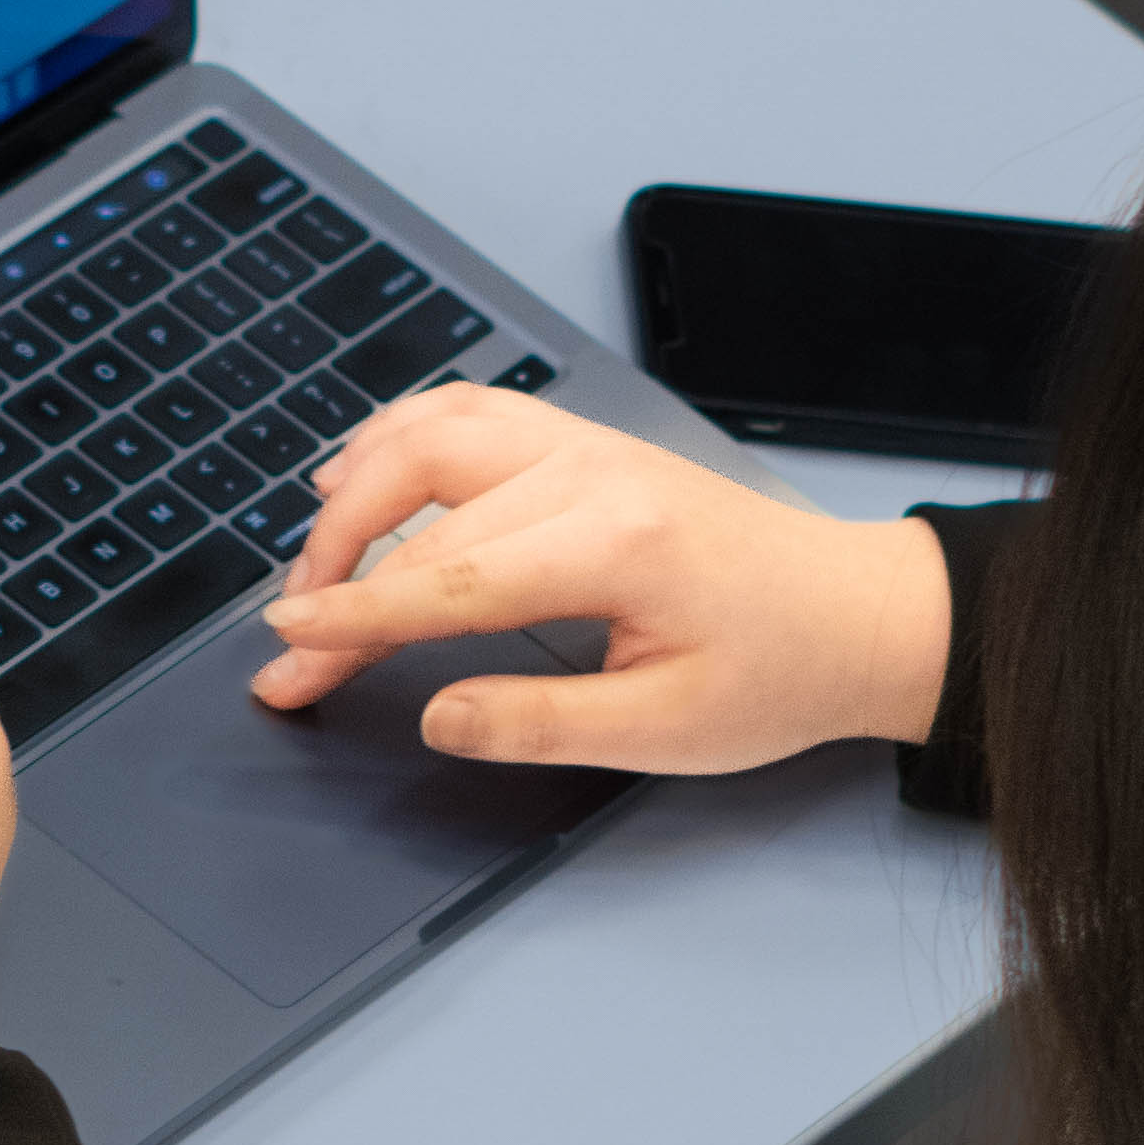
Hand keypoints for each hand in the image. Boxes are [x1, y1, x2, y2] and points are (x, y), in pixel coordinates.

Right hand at [250, 385, 952, 772]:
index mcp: (615, 544)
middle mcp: (593, 474)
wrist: (855, 613)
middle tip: (294, 644)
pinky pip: (473, 413)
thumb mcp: (668, 731)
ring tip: (310, 554)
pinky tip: (365, 471)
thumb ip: (540, 723)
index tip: (288, 651)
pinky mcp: (588, 446)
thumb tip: (437, 718)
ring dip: (359, 486)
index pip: (447, 580)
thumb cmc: (777, 672)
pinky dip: (402, 436)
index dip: (355, 619)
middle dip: (337, 573)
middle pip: (422, 505)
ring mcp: (589, 446)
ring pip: (436, 432)